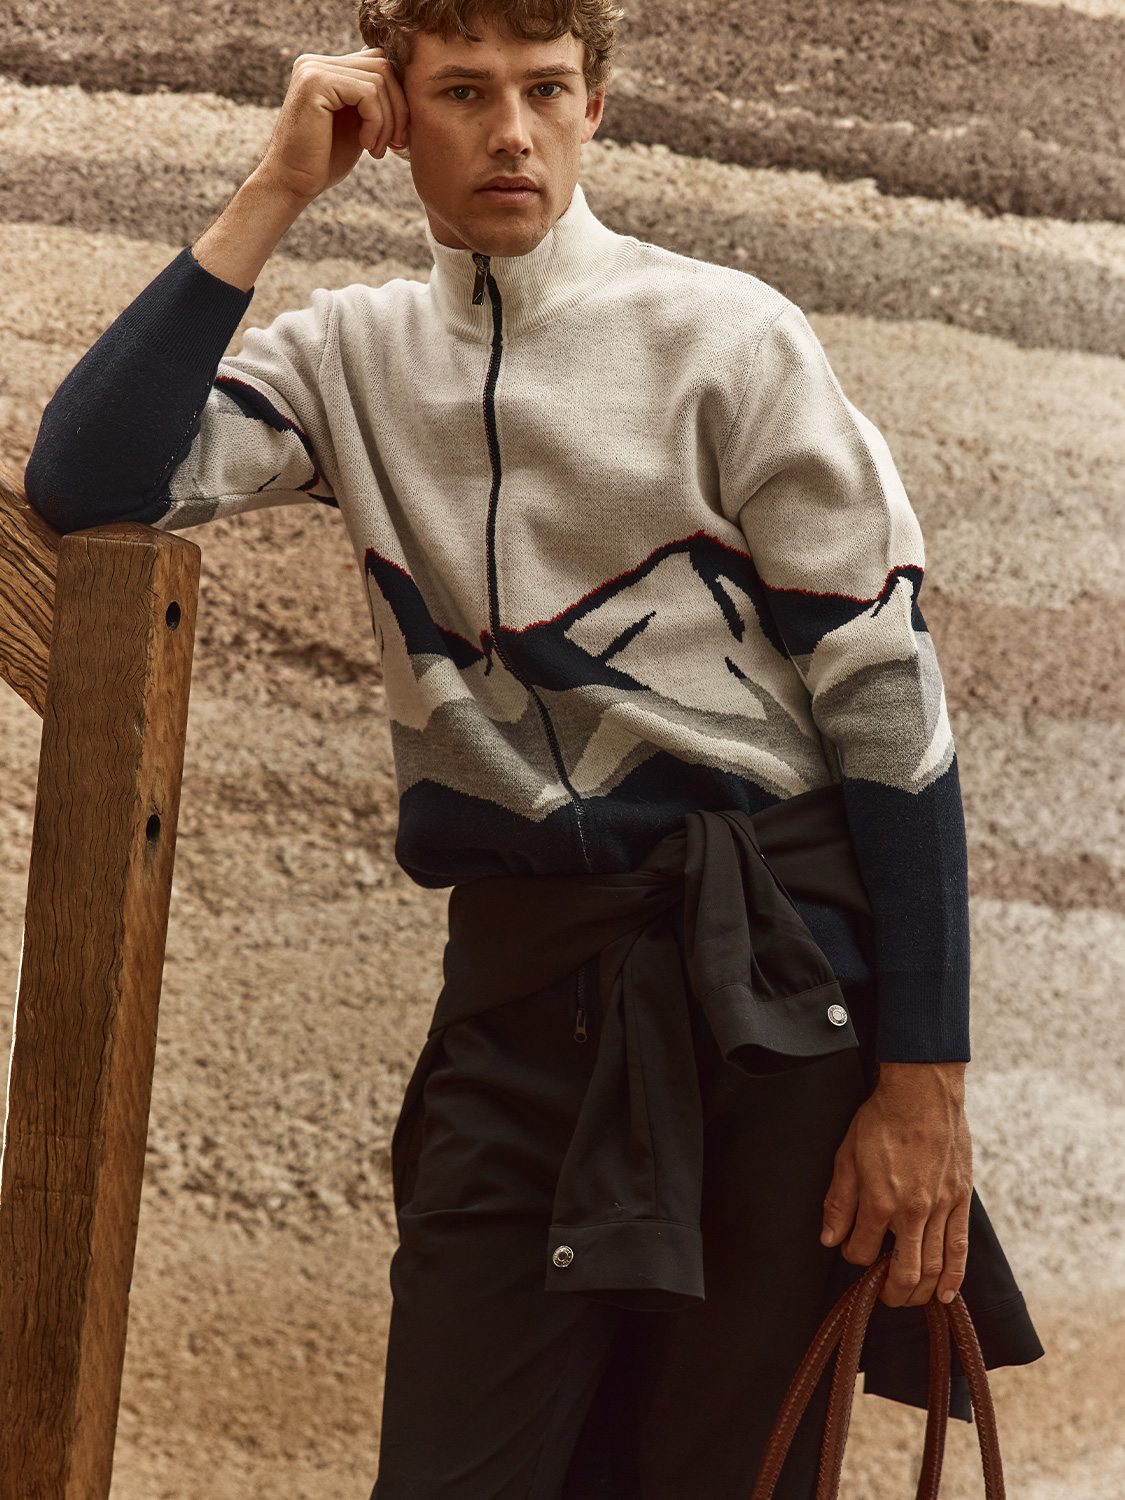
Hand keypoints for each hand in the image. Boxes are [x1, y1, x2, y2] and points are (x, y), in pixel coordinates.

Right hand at [257, 46, 408, 203]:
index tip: (396, 137)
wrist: (291, 183)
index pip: (377, 64)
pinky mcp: (316, 82)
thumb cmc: (323, 162)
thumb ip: (370, 101)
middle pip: (382, 66)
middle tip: (395, 144)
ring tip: (377, 150)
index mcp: (325, 69)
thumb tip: (395, 76)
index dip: (397, 99)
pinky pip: (367, 93)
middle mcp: (317, 63)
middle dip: (399, 109)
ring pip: (379, 80)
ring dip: (388, 121)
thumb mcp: (356, 126)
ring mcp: (314, 69)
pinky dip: (376, 122)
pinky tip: (366, 145)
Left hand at [820, 1062, 971, 1306]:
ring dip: (920, 1291)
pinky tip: (945, 1294)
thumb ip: (839, 1201)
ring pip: (933, 1266)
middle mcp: (912, 1211)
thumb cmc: (881, 1120)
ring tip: (909, 1298)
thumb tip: (829, 1237)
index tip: (852, 1250)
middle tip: (885, 1298)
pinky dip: (953, 1277)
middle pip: (903, 1272)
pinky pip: (959, 1248)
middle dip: (892, 1292)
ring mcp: (940, 1207)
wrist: (922, 1093)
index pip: (861, 1251)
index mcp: (879, 1200)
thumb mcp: (846, 1156)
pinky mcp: (960, 1200)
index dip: (853, 1257)